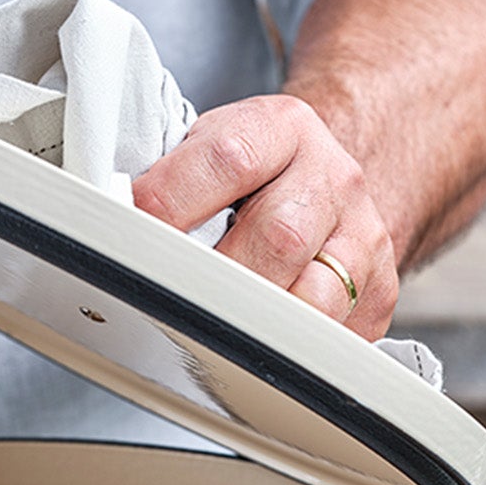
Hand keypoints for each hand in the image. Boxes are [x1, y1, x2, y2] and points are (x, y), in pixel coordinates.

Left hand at [131, 93, 397, 339]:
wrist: (323, 178)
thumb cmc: (249, 170)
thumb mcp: (206, 147)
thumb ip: (166, 176)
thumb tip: (107, 219)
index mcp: (281, 129)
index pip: (229, 160)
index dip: (174, 203)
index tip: (131, 236)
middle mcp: (332, 179)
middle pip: (279, 237)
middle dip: (213, 277)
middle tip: (167, 296)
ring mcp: (363, 237)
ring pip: (313, 299)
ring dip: (253, 325)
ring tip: (209, 330)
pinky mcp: (378, 292)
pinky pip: (335, 339)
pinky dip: (288, 355)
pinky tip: (254, 348)